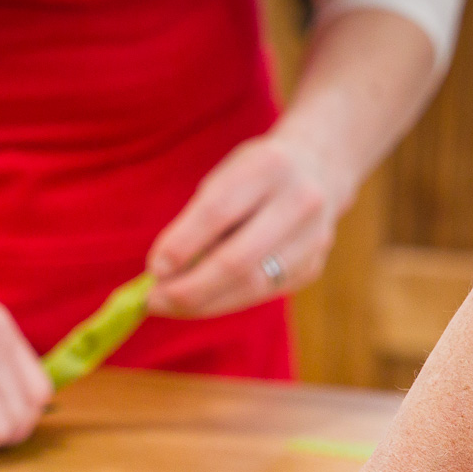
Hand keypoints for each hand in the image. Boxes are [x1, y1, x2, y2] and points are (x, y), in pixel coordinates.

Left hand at [146, 134, 346, 319]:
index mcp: (270, 166)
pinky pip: (262, 294)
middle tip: (154, 300)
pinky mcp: (312, 267)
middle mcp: (300, 201)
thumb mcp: (226, 177)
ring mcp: (313, 238)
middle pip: (238, 260)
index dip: (182, 244)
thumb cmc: (253, 176)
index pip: (219, 212)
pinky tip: (199, 302)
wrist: (319, 169)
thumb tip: (164, 272)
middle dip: (190, 287)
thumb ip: (198, 219)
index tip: (153, 268)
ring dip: (204, 303)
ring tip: (170, 305)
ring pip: (252, 285)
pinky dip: (224, 301)